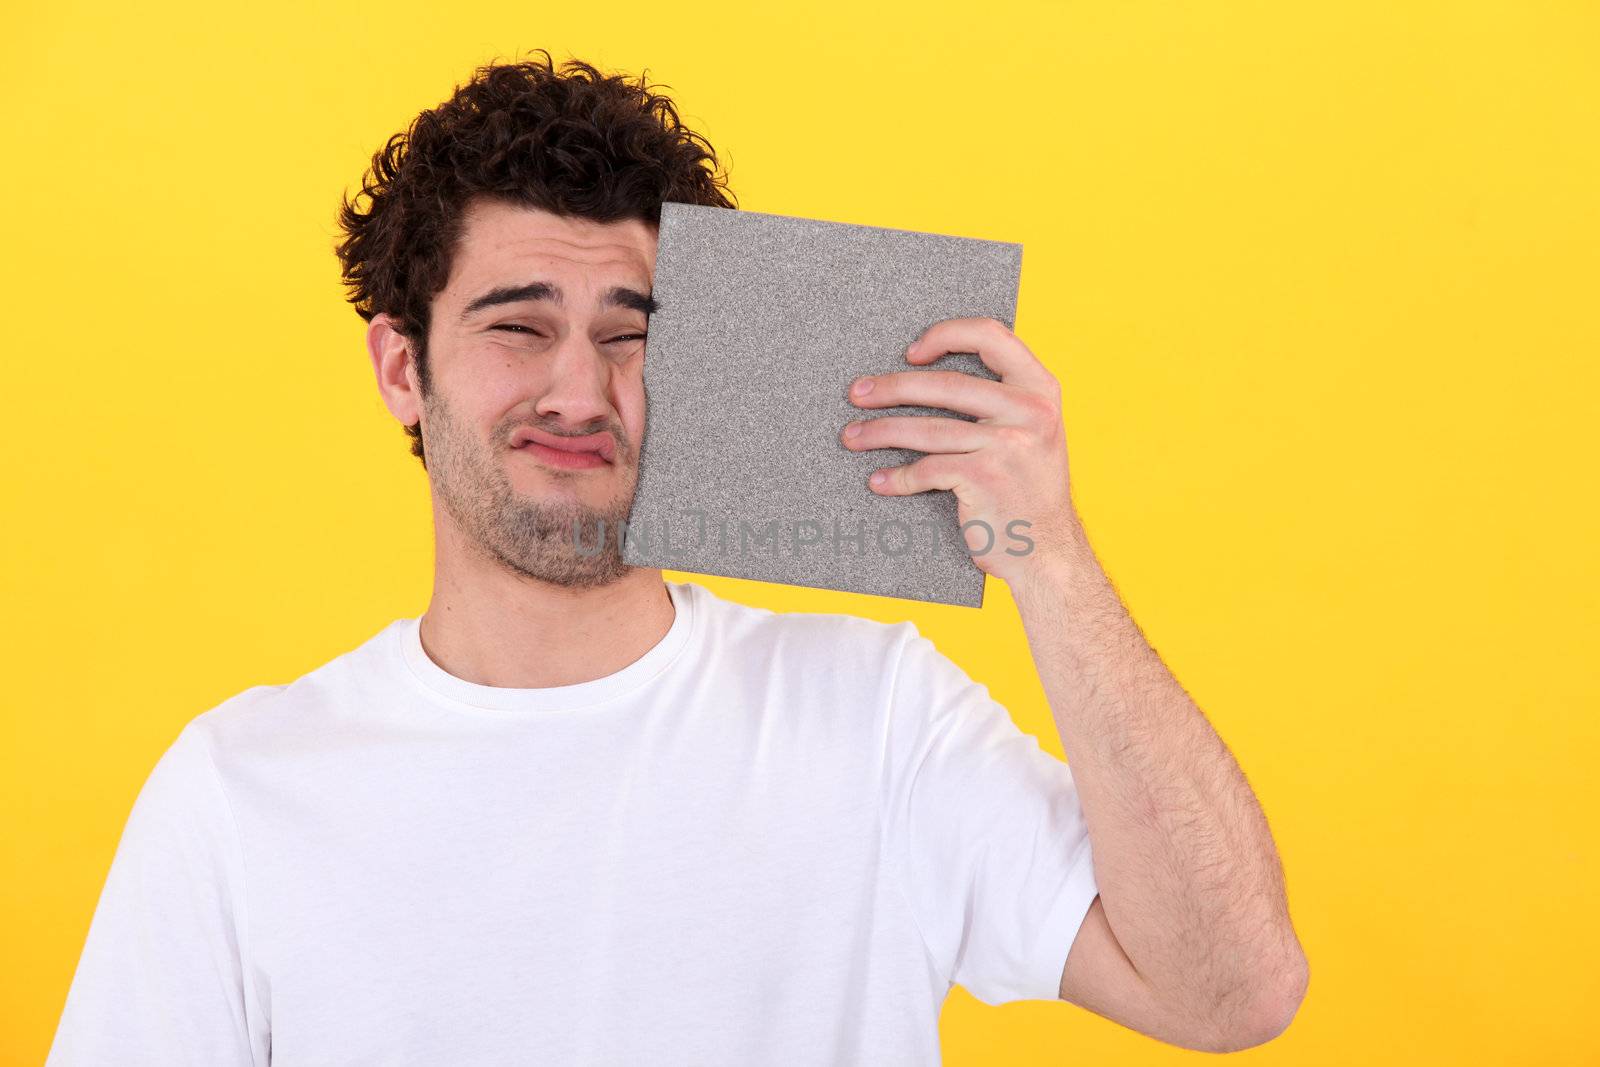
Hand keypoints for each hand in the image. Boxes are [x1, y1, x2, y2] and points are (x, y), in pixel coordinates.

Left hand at [840, 316, 1080, 588]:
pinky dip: (897, 478)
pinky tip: (879, 481)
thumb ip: (1005, 399)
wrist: (1049, 552)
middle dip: (891, 387)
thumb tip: (932, 373)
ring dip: (880, 433)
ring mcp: (1007, 443)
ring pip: (926, 429)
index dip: (946, 335)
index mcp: (1040, 389)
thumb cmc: (1030, 491)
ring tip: (852, 437)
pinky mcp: (984, 477)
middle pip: (944, 383)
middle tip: (857, 393)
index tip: (911, 353)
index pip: (990, 335)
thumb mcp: (1035, 432)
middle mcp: (1028, 411)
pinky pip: (926, 469)